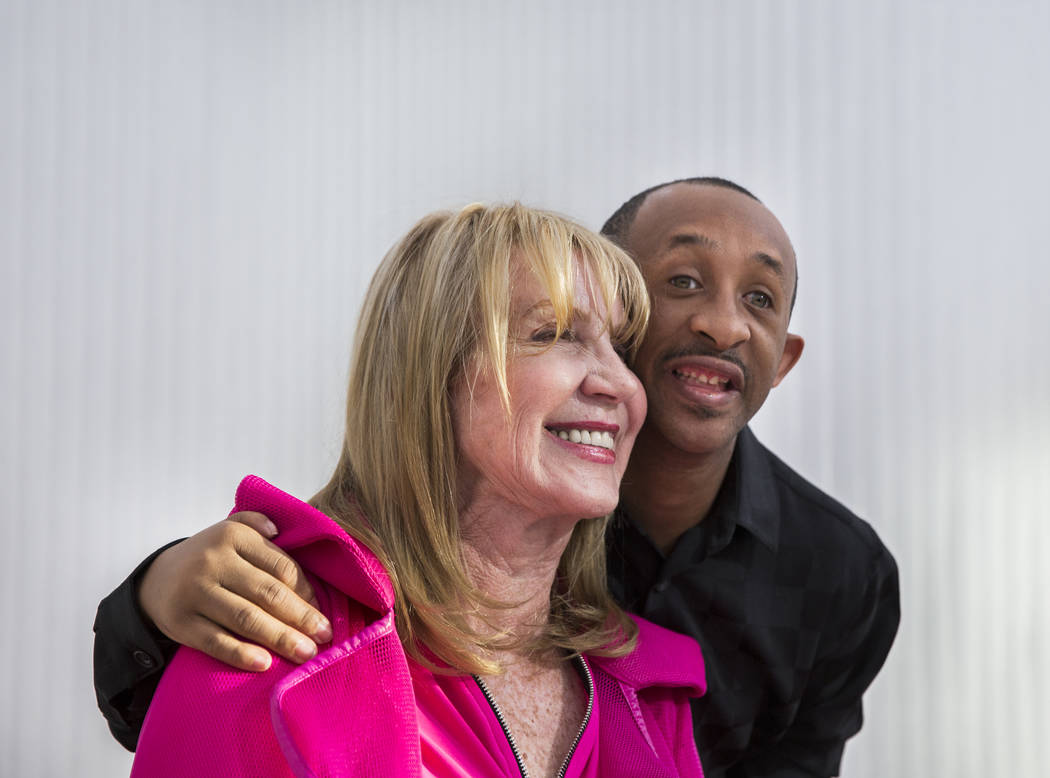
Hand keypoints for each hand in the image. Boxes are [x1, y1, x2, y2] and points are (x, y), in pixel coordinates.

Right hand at [137, 513, 332, 670]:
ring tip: (307, 652)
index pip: (281, 566)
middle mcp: (212, 561)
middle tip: (325, 635)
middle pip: (268, 593)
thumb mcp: (231, 531)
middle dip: (302, 617)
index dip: (306, 591)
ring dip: (281, 638)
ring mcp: (195, 593)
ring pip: (246, 618)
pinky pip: (216, 641)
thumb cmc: (212, 557)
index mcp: (233, 536)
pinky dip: (241, 654)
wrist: (157, 580)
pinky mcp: (181, 623)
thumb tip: (283, 531)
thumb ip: (259, 523)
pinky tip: (265, 664)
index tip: (323, 610)